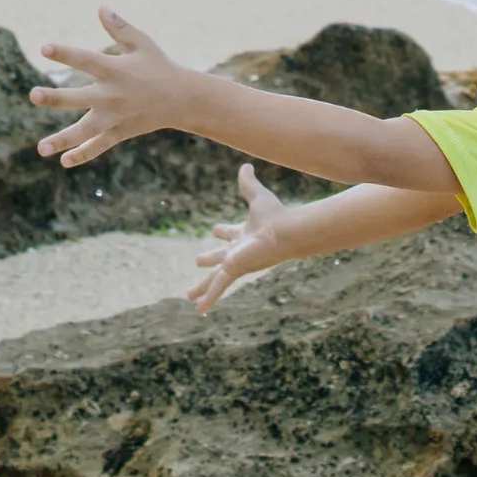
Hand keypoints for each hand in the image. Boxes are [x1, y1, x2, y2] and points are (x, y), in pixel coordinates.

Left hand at [28, 6, 191, 165]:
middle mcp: (113, 95)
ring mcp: (116, 117)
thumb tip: (101, 7)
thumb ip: (119, 27)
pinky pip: (99, 145)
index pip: (86, 60)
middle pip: (79, 98)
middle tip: (32, 95)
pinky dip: (83, 154)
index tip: (44, 48)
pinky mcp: (120, 131)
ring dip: (62, 139)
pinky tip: (64, 161)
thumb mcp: (142, 43)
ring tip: (40, 148)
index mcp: (116, 70)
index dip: (65, 53)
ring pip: (85, 130)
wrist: (184, 99)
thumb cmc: (159, 66)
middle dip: (55, 98)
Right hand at [186, 164, 302, 312]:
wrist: (285, 232)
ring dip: (203, 288)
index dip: (223, 232)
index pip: (230, 234)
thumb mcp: (256, 196)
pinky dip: (209, 299)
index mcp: (244, 234)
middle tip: (198, 261)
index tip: (214, 229)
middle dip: (209, 260)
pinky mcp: (234, 271)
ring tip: (190, 298)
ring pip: (215, 279)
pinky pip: (217, 287)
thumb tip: (245, 165)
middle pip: (220, 258)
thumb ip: (248, 183)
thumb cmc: (275, 215)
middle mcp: (239, 251)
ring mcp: (236, 263)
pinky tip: (199, 311)